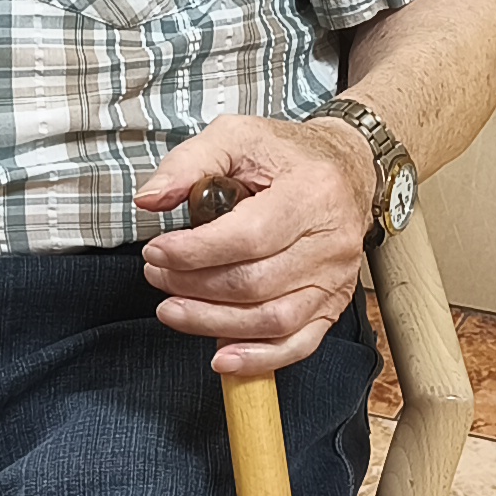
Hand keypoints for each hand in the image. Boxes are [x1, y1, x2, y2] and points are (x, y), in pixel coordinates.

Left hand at [135, 113, 372, 377]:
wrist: (346, 168)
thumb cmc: (286, 155)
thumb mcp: (235, 137)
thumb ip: (188, 164)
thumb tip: (149, 200)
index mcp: (311, 192)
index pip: (250, 236)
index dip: (196, 252)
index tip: (156, 252)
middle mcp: (331, 240)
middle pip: (256, 282)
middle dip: (194, 286)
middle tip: (156, 277)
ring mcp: (335, 278)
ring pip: (273, 320)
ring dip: (214, 323)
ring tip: (173, 310)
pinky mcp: (332, 303)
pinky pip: (298, 343)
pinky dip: (259, 359)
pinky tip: (222, 357)